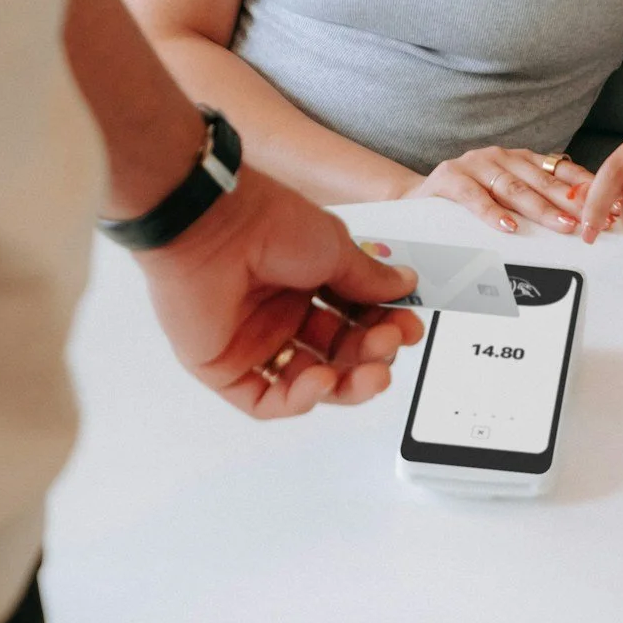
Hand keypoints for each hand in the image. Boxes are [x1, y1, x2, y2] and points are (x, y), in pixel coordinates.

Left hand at [140, 166, 423, 417]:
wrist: (213, 224)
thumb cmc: (266, 222)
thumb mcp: (334, 247)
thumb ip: (369, 278)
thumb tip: (404, 286)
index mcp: (303, 280)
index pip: (353, 319)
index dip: (384, 328)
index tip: (409, 327)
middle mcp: (279, 312)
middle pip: (336, 354)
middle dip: (371, 355)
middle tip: (390, 346)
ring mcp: (251, 342)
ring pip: (307, 383)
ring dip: (346, 384)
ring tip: (371, 374)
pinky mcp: (224, 367)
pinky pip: (267, 400)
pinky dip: (301, 399)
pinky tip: (323, 381)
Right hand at [407, 148, 586, 236]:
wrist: (416, 198)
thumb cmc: (466, 201)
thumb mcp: (507, 197)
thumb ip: (538, 201)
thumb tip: (584, 217)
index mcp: (519, 159)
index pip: (561, 170)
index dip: (587, 188)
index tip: (610, 206)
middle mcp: (500, 157)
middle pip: (543, 181)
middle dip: (573, 202)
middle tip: (595, 219)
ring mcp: (474, 165)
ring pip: (514, 188)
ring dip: (541, 209)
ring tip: (563, 225)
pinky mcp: (449, 178)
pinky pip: (474, 197)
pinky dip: (493, 213)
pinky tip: (510, 227)